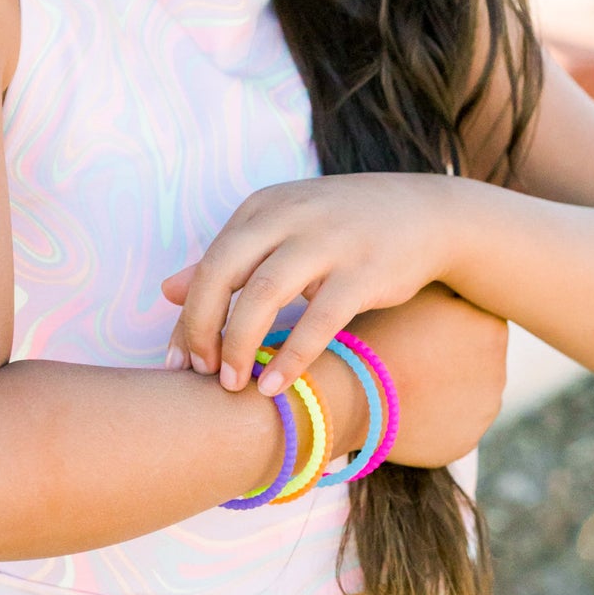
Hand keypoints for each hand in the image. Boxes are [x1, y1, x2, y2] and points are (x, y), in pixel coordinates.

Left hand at [159, 173, 450, 398]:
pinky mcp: (364, 272)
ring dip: (240, 344)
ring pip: (264, 293)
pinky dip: (292, 356)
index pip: (209, 263)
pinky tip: (276, 385)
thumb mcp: (282, 231)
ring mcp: (328, 242)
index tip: (177, 362)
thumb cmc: (343, 227)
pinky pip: (318, 320)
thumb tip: (166, 291)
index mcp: (263, 208)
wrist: (427, 213)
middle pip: (224, 272)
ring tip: (232, 385)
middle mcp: (289, 217)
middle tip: (200, 373)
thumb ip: (228, 260)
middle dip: (202, 327)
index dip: (188, 316)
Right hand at [348, 284, 508, 465]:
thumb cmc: (380, 335)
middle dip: (451, 356)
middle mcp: (498, 372)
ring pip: (465, 393)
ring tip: (405, 380)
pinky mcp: (464, 443)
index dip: (450, 318)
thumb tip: (454, 282)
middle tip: (412, 354)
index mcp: (491, 330)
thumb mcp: (416, 294)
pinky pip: (451, 425)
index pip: (478, 317)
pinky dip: (433, 418)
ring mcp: (483, 412)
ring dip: (444, 387)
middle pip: (476, 358)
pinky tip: (405, 407)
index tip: (424, 323)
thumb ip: (445, 289)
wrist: (354, 393)